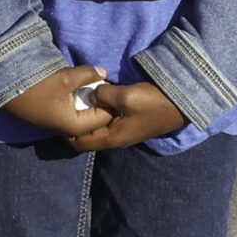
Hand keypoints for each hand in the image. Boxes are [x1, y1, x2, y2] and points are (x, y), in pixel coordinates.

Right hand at [0, 64, 114, 142]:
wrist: (6, 91)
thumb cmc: (36, 87)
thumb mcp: (64, 78)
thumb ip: (87, 74)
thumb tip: (104, 72)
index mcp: (77, 126)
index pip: (106, 116)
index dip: (112, 101)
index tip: (115, 84)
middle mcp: (72, 130)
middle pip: (98, 118)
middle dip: (104, 102)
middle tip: (108, 84)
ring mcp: (64, 124)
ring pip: (87, 114)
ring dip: (92, 100)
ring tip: (95, 83)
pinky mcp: (57, 117)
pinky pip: (78, 112)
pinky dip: (82, 101)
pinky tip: (82, 87)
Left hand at [71, 79, 189, 151]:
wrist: (179, 104)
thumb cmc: (153, 103)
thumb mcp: (125, 97)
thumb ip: (103, 95)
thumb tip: (92, 94)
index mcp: (110, 138)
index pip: (78, 143)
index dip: (64, 131)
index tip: (56, 113)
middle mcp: (114, 138)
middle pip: (85, 135)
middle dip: (73, 121)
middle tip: (64, 102)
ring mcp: (121, 130)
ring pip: (95, 125)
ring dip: (86, 113)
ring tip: (76, 95)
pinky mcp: (126, 121)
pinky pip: (105, 118)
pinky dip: (97, 108)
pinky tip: (94, 93)